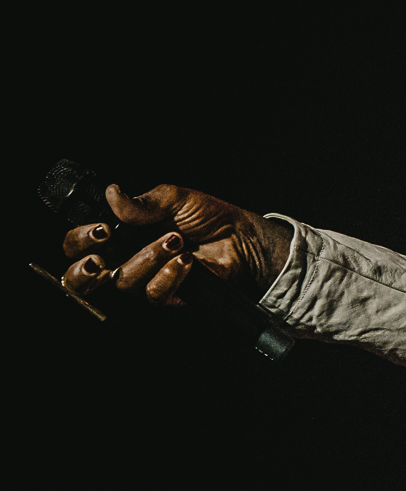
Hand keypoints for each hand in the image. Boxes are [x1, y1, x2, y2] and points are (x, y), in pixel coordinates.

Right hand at [59, 184, 292, 305]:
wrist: (242, 237)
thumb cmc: (205, 217)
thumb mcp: (173, 198)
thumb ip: (140, 201)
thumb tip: (112, 193)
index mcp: (117, 236)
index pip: (77, 246)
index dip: (79, 240)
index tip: (100, 229)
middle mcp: (123, 261)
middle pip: (80, 279)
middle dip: (85, 267)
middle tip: (107, 248)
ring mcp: (143, 281)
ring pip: (122, 282)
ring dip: (146, 258)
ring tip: (174, 240)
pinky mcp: (166, 297)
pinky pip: (153, 294)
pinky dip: (168, 275)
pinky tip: (185, 260)